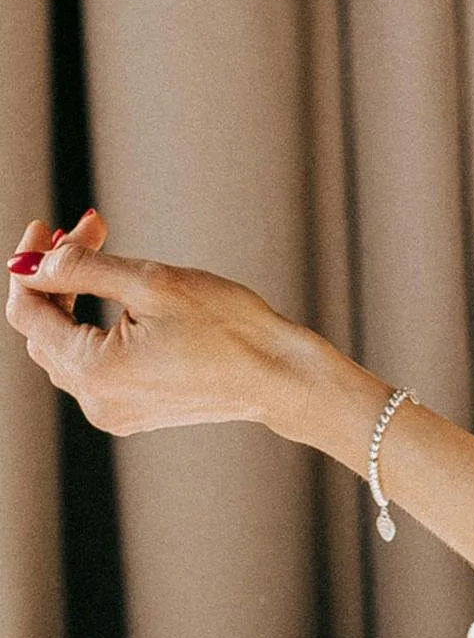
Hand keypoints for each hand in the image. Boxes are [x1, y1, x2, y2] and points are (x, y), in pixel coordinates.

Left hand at [5, 215, 302, 436]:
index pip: (27, 312)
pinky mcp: (130, 412)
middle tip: (90, 229)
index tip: (46, 226)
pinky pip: (91, 366)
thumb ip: (80, 268)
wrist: (281, 377)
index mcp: (95, 371)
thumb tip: (29, 262)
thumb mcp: (152, 282)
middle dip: (57, 277)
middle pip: (43, 330)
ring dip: (74, 300)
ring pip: (64, 347)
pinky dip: (93, 329)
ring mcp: (112, 412)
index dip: (29, 262)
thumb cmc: (230, 326)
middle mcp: (95, 401)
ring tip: (103, 257)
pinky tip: (118, 301)